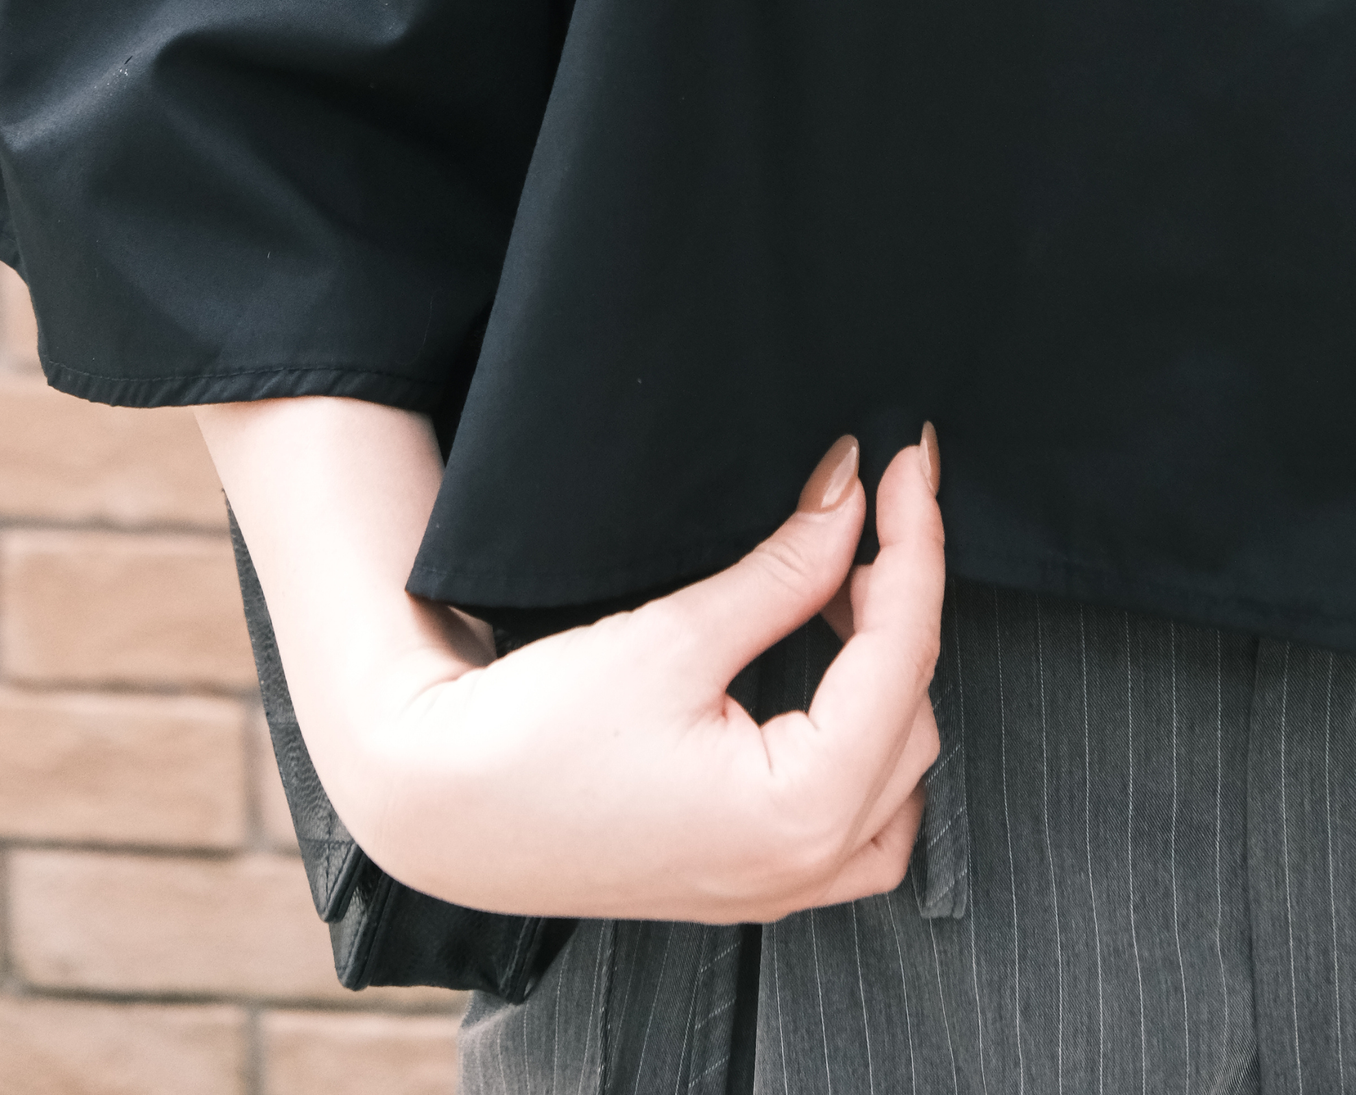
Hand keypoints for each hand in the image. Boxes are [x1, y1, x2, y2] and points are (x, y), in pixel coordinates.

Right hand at [319, 428, 944, 922]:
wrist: (442, 806)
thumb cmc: (539, 731)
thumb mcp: (675, 637)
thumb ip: (784, 569)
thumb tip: (850, 493)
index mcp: (800, 814)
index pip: (901, 656)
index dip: (914, 547)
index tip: (905, 465)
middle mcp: (807, 870)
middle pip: (913, 712)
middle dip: (901, 602)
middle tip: (863, 510)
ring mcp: (781, 890)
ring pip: (900, 774)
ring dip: (891, 676)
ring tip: (845, 584)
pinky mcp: (752, 882)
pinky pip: (864, 828)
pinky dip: (872, 748)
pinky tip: (837, 681)